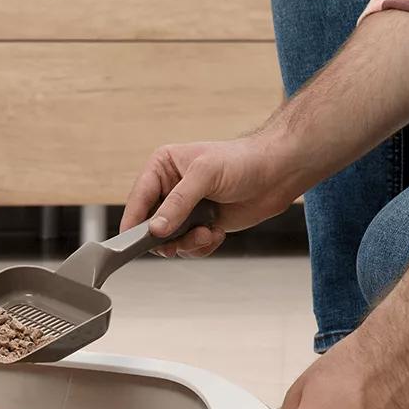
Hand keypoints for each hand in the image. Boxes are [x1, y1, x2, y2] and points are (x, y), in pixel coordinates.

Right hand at [121, 133, 305, 257]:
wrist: (278, 174)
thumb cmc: (243, 161)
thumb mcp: (205, 175)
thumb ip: (177, 203)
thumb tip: (155, 229)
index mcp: (162, 168)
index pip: (138, 198)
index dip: (134, 220)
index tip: (131, 241)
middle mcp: (169, 189)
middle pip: (149, 224)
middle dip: (167, 236)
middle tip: (181, 240)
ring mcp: (185, 210)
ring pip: (168, 240)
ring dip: (187, 243)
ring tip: (206, 233)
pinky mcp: (200, 225)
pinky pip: (188, 247)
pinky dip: (201, 246)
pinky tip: (216, 233)